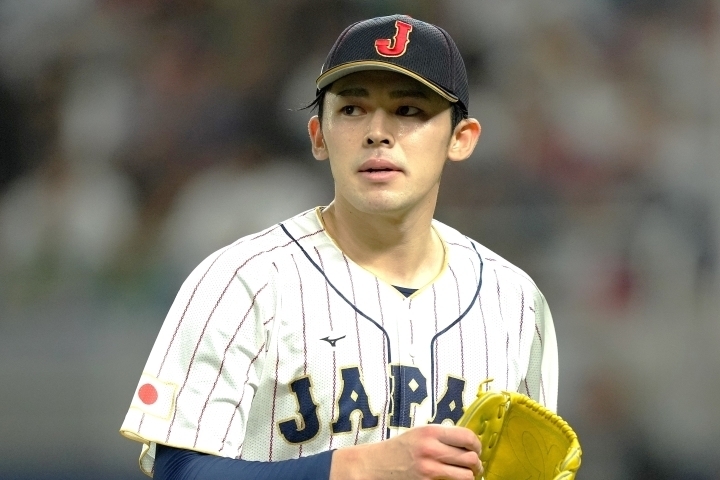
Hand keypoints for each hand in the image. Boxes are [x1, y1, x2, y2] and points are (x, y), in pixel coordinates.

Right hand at [330, 424, 481, 479]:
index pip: (468, 437)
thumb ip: (441, 436)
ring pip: (467, 476)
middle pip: (471, 458)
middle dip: (476, 464)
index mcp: (430, 432)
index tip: (476, 449)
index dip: (477, 445)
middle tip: (475, 466)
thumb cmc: (398, 449)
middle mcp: (431, 449)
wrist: (375, 465)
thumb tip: (467, 441)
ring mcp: (429, 469)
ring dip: (470, 476)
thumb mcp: (419, 434)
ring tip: (467, 475)